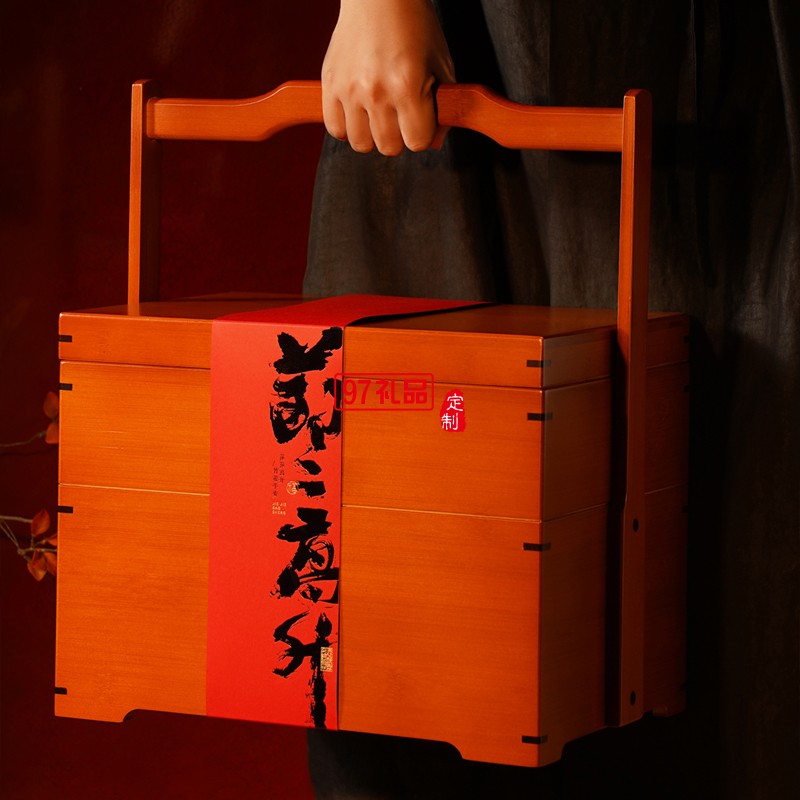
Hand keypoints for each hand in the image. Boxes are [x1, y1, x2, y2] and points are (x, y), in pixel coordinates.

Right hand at [322, 0, 454, 154]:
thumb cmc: (414, 26)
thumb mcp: (441, 64)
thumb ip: (443, 105)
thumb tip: (436, 140)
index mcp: (407, 86)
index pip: (417, 142)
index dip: (422, 133)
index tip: (421, 119)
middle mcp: (376, 91)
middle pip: (389, 147)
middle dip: (399, 136)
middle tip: (400, 115)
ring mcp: (349, 89)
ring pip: (361, 144)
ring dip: (372, 135)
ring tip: (378, 115)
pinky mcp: (330, 84)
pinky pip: (335, 129)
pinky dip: (347, 128)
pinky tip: (358, 113)